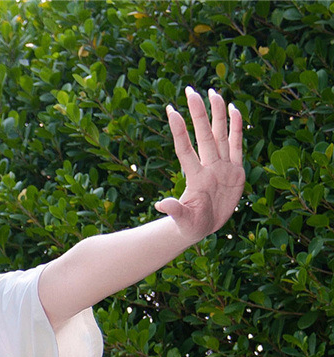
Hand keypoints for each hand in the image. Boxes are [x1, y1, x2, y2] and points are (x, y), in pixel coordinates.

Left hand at [156, 87, 244, 239]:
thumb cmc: (190, 225)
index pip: (184, 150)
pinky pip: (237, 144)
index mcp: (195, 178)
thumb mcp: (183, 221)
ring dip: (217, 114)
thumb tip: (160, 205)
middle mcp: (208, 167)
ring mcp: (222, 166)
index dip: (179, 132)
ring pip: (220, 134)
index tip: (171, 111)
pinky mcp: (236, 169)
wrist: (205, 227)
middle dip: (198, 113)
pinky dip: (237, 127)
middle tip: (190, 90)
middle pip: (204, 135)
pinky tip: (234, 109)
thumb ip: (174, 210)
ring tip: (212, 92)